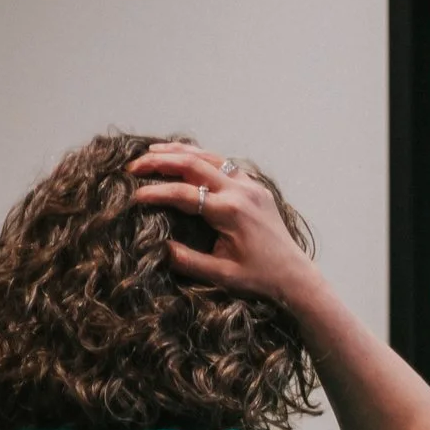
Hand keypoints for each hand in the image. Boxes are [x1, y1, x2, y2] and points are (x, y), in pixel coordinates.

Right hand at [129, 142, 321, 308]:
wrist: (295, 275)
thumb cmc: (260, 278)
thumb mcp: (221, 275)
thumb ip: (188, 261)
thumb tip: (158, 246)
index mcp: (231, 212)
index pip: (184, 194)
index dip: (155, 192)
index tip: (133, 196)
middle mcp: (242, 192)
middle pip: (193, 164)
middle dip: (160, 161)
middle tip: (134, 166)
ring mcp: (251, 186)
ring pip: (209, 157)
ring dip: (178, 152)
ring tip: (151, 152)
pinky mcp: (256, 187)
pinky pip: (224, 164)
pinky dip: (200, 157)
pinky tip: (183, 157)